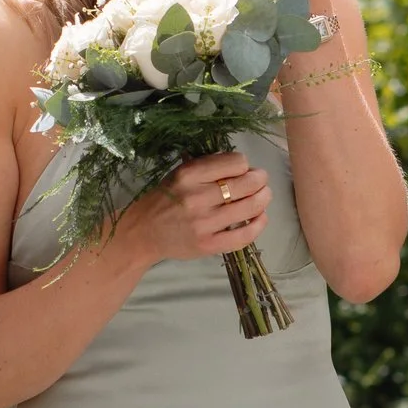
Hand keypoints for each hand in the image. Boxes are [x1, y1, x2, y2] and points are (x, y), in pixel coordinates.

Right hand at [130, 150, 272, 265]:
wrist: (144, 232)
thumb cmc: (165, 199)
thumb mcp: (180, 174)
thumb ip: (209, 167)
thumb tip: (243, 166)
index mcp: (189, 175)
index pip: (236, 163)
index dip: (245, 165)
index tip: (243, 170)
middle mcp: (197, 197)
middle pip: (248, 184)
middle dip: (260, 180)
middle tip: (261, 181)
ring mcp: (204, 223)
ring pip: (251, 207)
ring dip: (264, 199)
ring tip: (264, 197)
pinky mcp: (209, 245)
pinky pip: (245, 235)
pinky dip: (259, 224)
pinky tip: (260, 218)